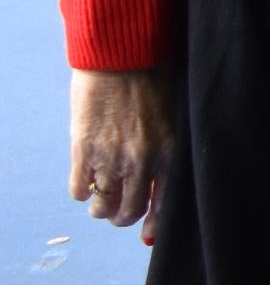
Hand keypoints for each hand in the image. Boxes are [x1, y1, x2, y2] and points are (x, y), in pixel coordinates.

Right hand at [69, 67, 171, 239]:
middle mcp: (143, 161)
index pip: (166, 204)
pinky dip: (81, 191)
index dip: (155, 224)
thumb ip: (168, 149)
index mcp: (173, 152)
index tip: (148, 233)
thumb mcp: (175, 115)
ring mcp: (111, 158)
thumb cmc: (157, 76)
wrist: (125, 52)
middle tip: (120, 209)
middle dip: (124, 215)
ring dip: (101, 207)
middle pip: (130, 211)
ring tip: (102, 199)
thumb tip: (159, 183)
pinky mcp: (83, 149)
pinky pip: (79, 189)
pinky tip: (86, 181)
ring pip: (103, 205)